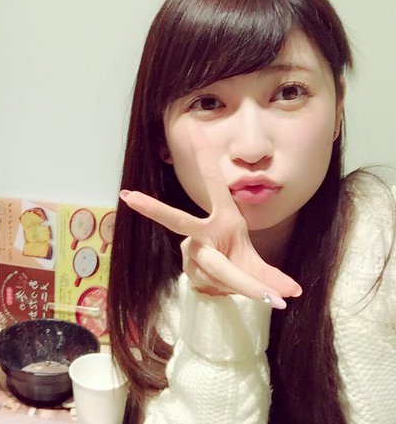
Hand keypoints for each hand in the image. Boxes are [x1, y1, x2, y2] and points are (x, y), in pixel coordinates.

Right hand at [119, 126, 301, 308]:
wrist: (224, 286)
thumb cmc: (240, 265)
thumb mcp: (258, 266)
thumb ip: (273, 277)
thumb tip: (295, 291)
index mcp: (223, 217)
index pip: (213, 183)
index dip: (203, 158)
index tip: (192, 131)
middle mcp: (202, 232)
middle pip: (177, 220)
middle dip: (153, 208)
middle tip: (129, 197)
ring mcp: (192, 251)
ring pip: (216, 269)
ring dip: (241, 283)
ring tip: (259, 292)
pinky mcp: (189, 269)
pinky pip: (214, 282)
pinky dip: (231, 289)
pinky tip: (227, 287)